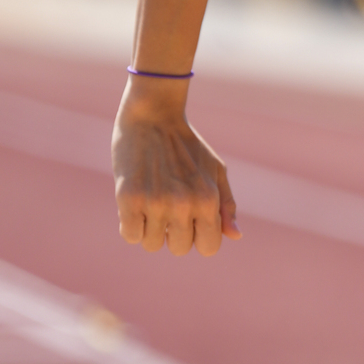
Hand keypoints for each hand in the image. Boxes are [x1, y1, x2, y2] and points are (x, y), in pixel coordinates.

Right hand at [112, 83, 239, 255]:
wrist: (153, 114)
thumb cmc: (188, 145)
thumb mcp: (215, 170)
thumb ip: (226, 205)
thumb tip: (235, 235)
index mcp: (208, 199)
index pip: (209, 247)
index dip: (198, 237)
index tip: (189, 222)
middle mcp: (183, 204)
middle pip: (180, 248)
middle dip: (174, 233)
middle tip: (167, 208)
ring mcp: (155, 202)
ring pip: (152, 244)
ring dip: (151, 229)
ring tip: (150, 202)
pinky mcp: (129, 198)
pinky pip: (130, 235)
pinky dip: (131, 225)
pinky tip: (134, 205)